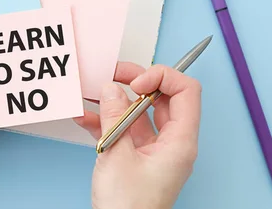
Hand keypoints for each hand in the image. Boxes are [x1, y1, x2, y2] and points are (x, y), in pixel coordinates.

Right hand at [74, 62, 201, 208]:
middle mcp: (171, 143)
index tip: (136, 82)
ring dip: (115, 102)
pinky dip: (107, 122)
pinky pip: (126, 130)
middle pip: (162, 98)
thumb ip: (114, 116)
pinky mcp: (137, 158)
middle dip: (135, 83)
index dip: (162, 77)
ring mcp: (154, 150)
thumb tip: (111, 89)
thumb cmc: (129, 207)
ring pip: (140, 113)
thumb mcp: (117, 155)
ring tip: (93, 94)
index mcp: (180, 142)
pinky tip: (86, 118)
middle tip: (113, 75)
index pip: (186, 91)